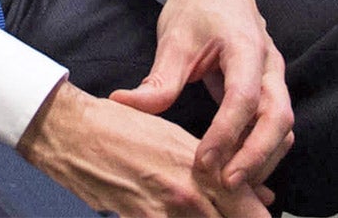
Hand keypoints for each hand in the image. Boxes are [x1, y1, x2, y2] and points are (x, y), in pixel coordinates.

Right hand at [18, 80, 270, 217]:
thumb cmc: (122, 127)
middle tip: (250, 215)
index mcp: (201, 166)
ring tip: (199, 209)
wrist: (72, 131)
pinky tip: (175, 216)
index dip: (260, 215)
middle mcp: (188, 193)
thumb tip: (264, 195)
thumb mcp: (175, 139)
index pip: (249, 208)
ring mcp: (163, 211)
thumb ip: (219, 172)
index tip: (265, 215)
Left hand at [108, 0, 292, 202]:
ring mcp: (274, 78)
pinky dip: (261, 150)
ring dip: (262, 158)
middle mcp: (270, 65)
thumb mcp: (174, 39)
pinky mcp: (270, 90)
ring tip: (229, 184)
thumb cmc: (196, 7)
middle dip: (257, 156)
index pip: (244, 98)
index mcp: (246, 47)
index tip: (204, 161)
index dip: (226, 134)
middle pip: (279, 119)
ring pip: (283, 127)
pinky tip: (235, 167)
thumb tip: (124, 105)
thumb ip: (159, 78)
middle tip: (226, 185)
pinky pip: (274, 126)